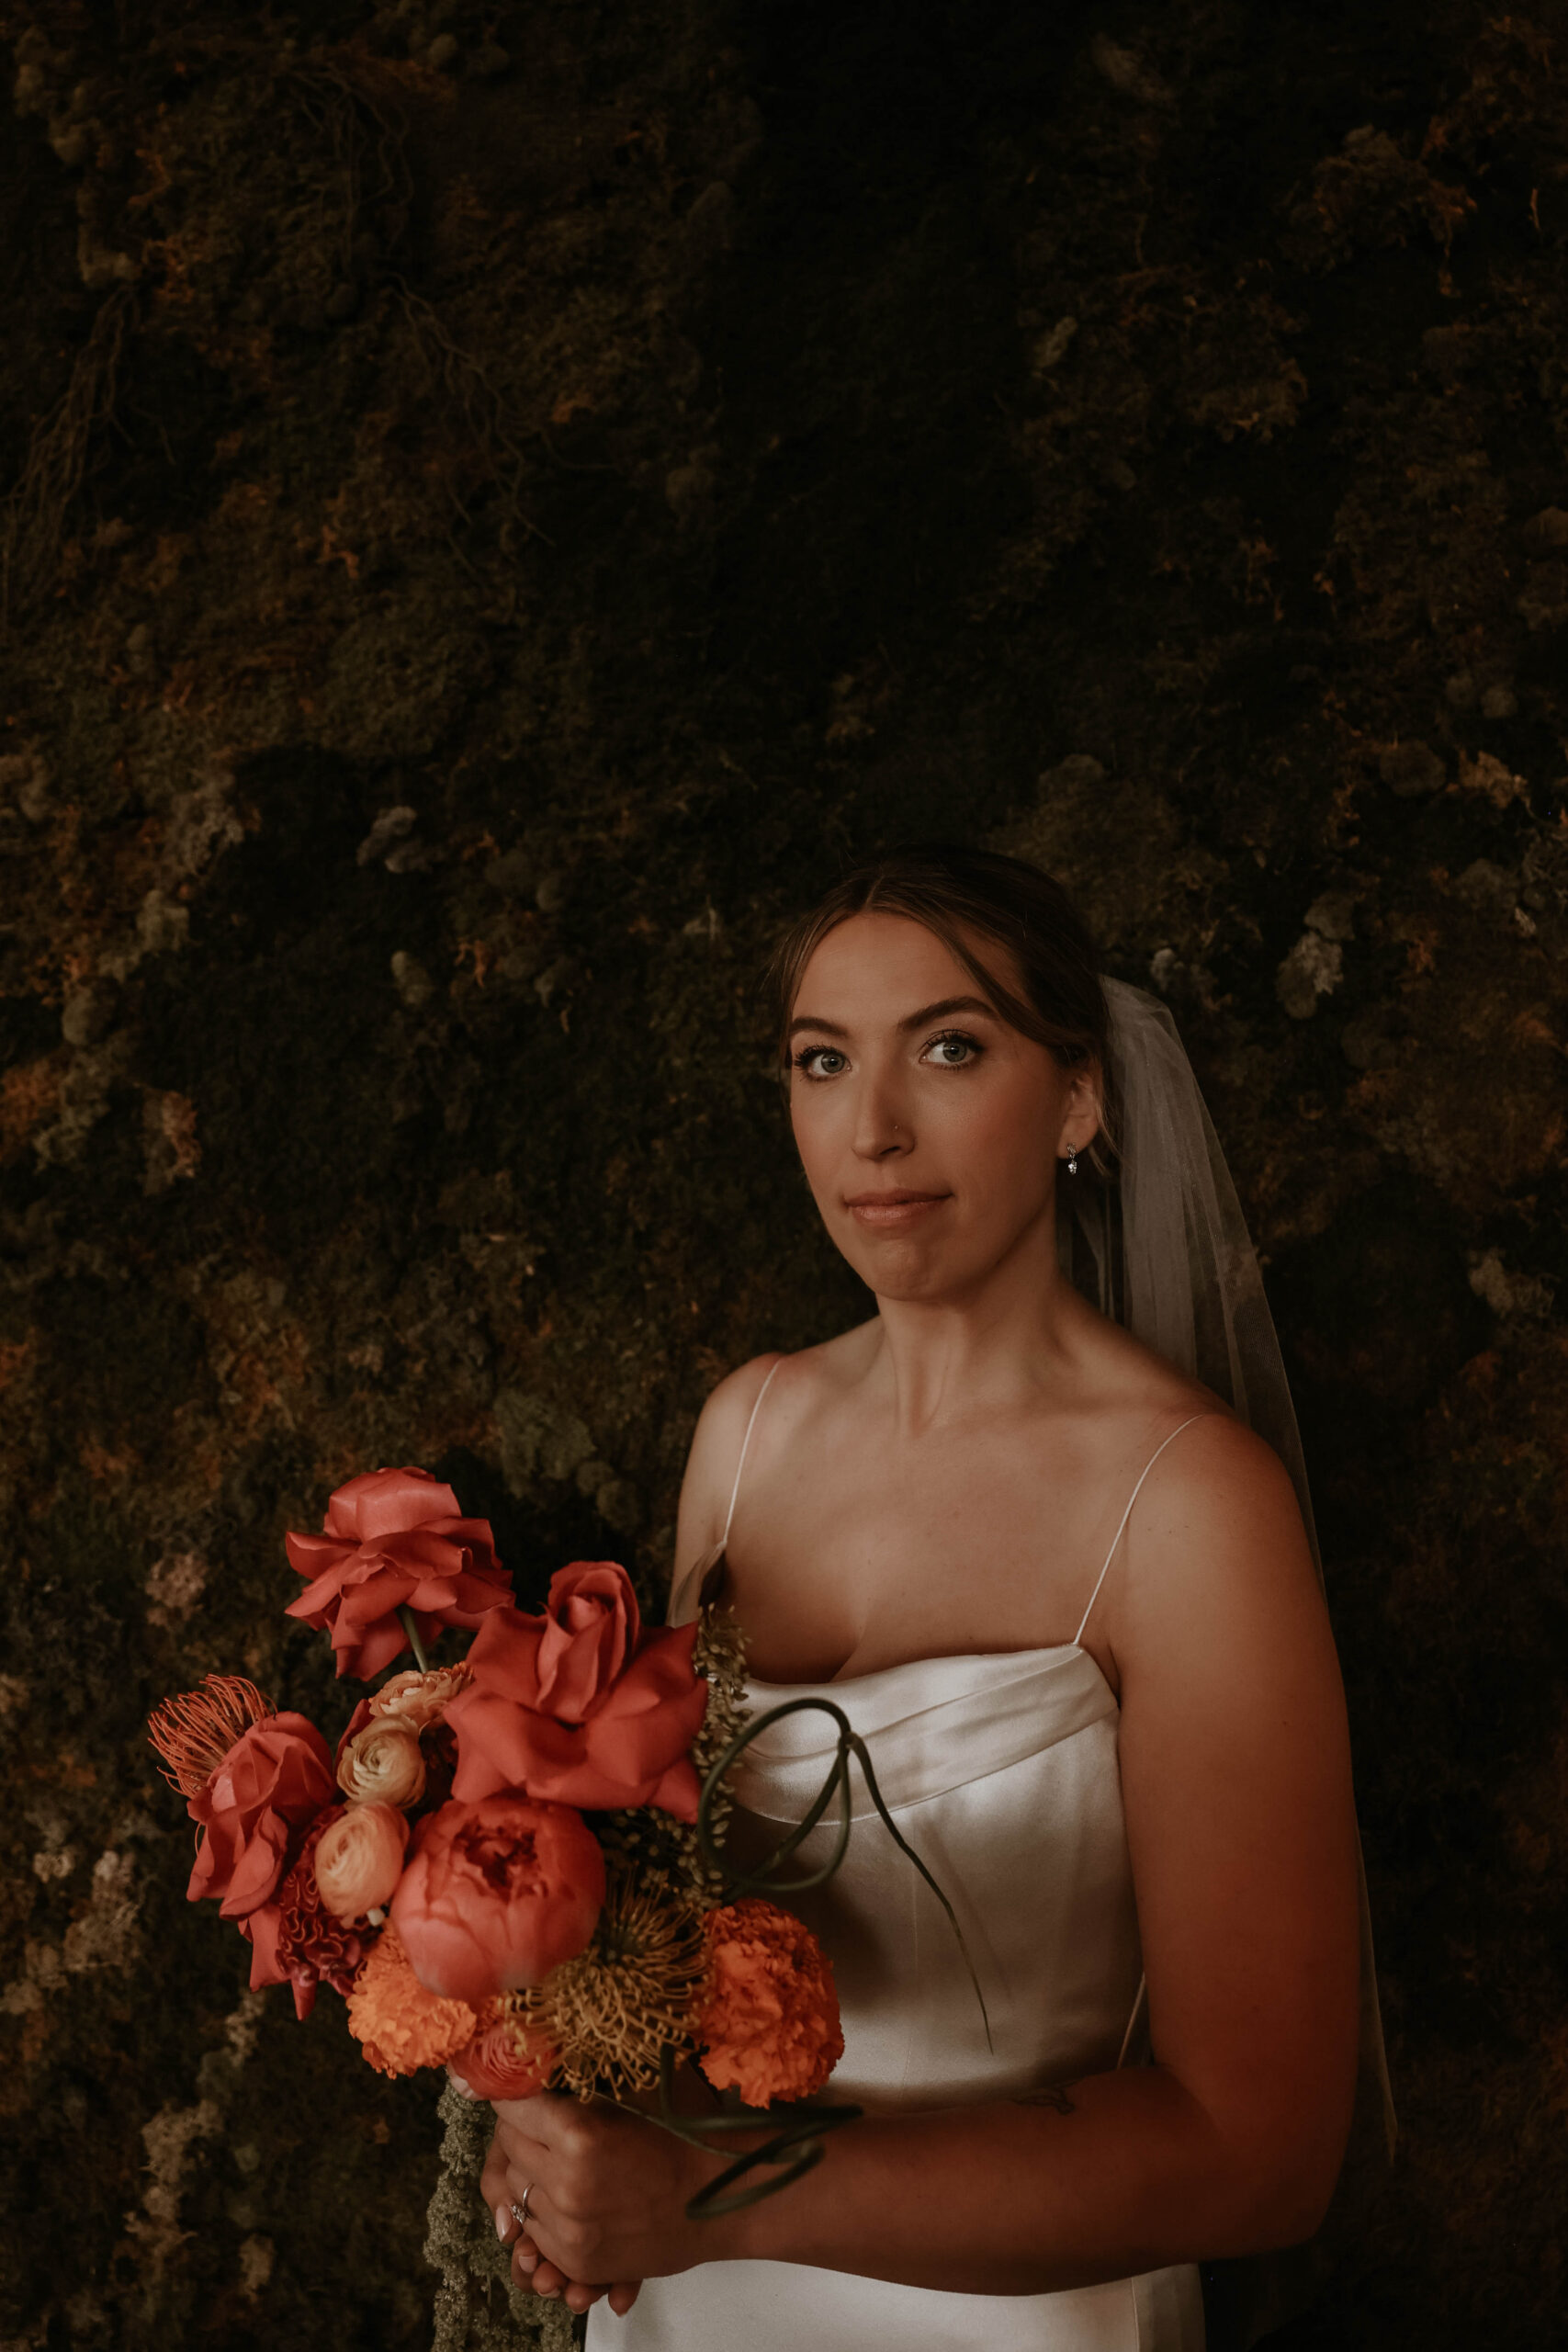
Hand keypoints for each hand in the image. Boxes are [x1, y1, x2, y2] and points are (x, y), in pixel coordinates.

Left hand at [483, 2087, 735, 2308]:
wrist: (723, 2196)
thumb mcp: (637, 2082)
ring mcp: (569, 2230)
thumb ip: (584, 2068)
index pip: (510, 2105)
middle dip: (522, 2127)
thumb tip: (537, 2045)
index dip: (515, 2090)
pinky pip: (534, 2228)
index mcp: (578, 2134)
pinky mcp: (577, 2260)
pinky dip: (545, 2208)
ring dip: (532, 2169)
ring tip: (563, 2156)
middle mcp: (566, 2185)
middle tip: (547, 2117)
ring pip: (516, 2190)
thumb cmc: (686, 2130)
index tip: (521, 2083)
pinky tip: (574, 2190)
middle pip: (508, 2148)